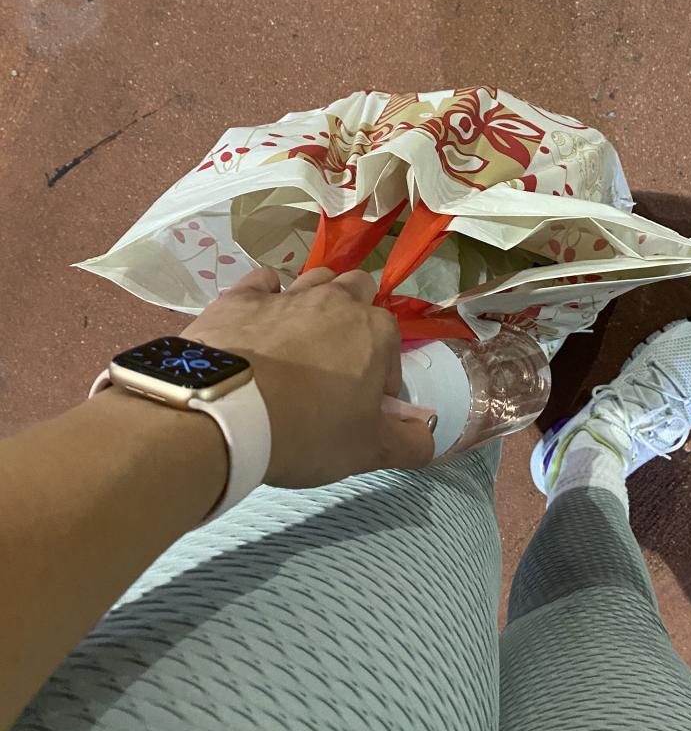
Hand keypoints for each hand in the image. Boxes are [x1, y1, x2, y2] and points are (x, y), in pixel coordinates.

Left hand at [182, 267, 434, 487]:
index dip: (382, 371)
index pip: (392, 340)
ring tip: (298, 340)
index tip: (364, 401)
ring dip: (314, 301)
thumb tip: (427, 436)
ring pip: (313, 279)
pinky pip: (261, 282)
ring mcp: (286, 294)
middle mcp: (335, 301)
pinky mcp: (240, 297)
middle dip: (355, 315)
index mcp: (375, 332)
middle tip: (337, 360)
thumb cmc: (306, 431)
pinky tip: (258, 322)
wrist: (222, 413)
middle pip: (357, 289)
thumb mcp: (367, 451)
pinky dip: (265, 297)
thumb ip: (408, 442)